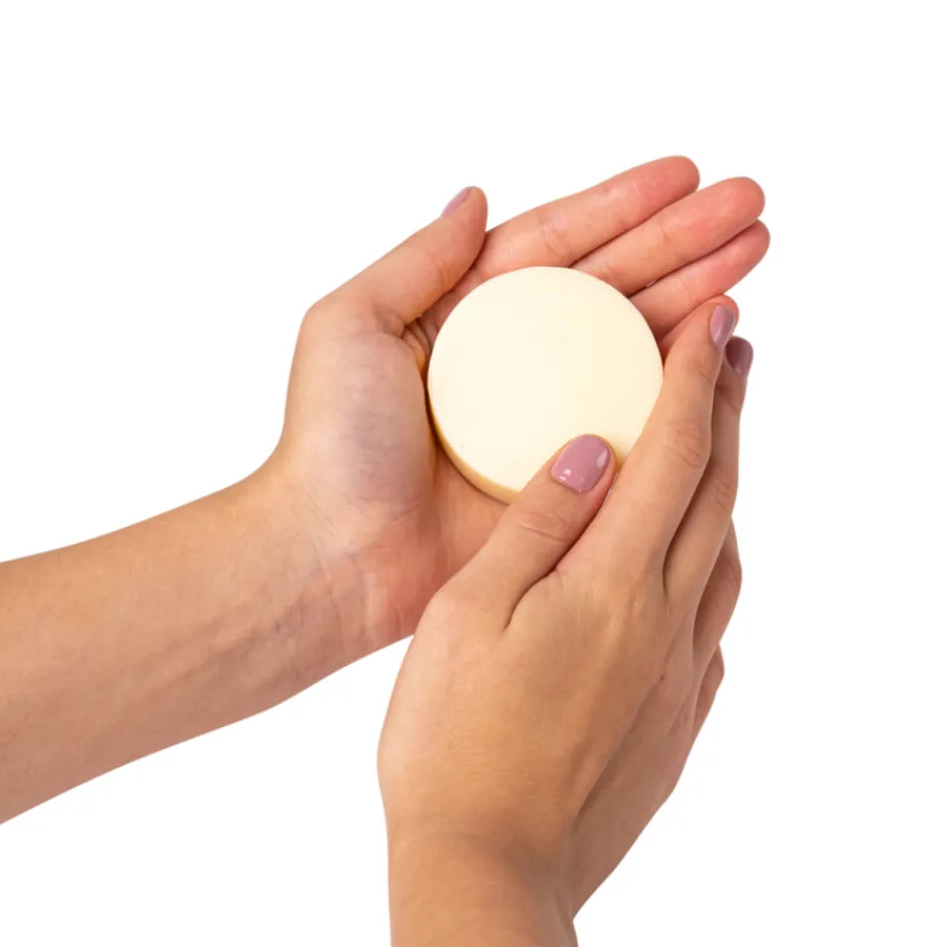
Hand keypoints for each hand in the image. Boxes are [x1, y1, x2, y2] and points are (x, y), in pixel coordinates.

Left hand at [270, 158, 765, 655]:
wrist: (337, 556)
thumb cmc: (330, 443)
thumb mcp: (350, 325)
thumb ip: (416, 260)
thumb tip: (475, 197)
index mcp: (464, 316)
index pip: (555, 247)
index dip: (620, 207)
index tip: (685, 175)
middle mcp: (513, 361)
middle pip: (610, 287)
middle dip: (682, 242)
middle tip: (750, 205)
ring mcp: (546, 418)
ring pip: (634, 346)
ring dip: (697, 298)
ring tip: (754, 255)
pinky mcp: (567, 476)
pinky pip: (635, 423)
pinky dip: (681, 386)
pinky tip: (726, 345)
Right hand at [378, 301, 751, 941]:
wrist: (489, 866)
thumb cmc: (454, 741)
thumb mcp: (468, 612)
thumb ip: (535, 524)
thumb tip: (589, 448)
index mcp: (612, 586)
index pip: (672, 456)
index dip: (695, 380)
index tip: (715, 322)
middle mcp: (665, 623)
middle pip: (716, 494)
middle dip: (729, 411)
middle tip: (733, 350)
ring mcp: (678, 675)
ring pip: (724, 551)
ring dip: (727, 482)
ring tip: (715, 439)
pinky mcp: (674, 717)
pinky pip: (715, 617)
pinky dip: (713, 560)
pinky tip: (694, 558)